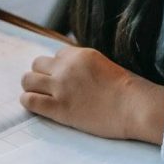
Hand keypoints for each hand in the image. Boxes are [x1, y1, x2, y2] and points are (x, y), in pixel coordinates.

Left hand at [19, 46, 163, 141]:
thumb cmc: (128, 91)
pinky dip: (29, 102)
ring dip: (32, 87)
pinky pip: (30, 101)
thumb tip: (74, 74)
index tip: (65, 79)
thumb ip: (85, 66)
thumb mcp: (104, 65)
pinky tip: (36, 106)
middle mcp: (66, 67)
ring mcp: (60, 88)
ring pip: (28, 80)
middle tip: (49, 88)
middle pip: (37, 64)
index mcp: (79, 54)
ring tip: (40, 97)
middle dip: (41, 75)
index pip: (56, 55)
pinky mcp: (58, 109)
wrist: (135, 108)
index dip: (59, 68)